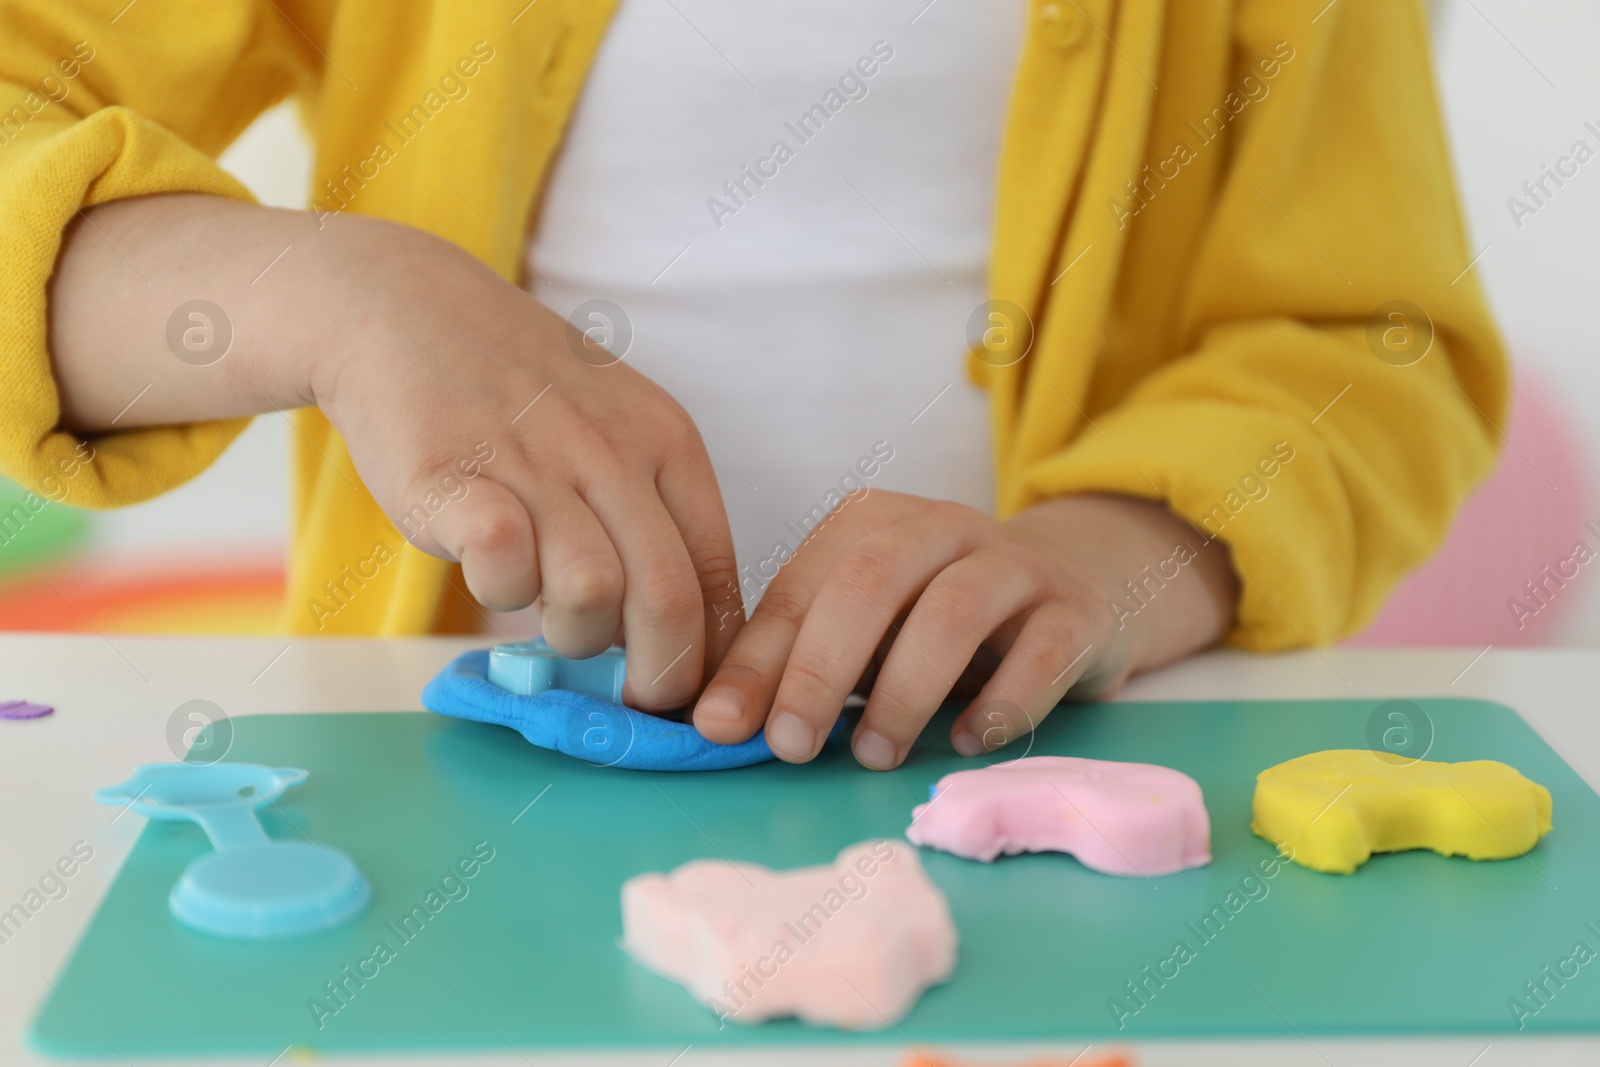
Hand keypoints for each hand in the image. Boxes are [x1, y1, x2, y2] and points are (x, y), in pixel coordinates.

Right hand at [316, 223, 743, 709]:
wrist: (405, 310)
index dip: (711, 654)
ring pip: (593, 596)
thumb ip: (649, 517)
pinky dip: (501, 590)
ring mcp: (536, 462)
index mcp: (667, 443)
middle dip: (658, 677)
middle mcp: (614, 451)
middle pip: (670, 601)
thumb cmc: (518, 392)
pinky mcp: (457, 479)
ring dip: (572, 633)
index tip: (688, 691)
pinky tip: (490, 567)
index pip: (720, 576)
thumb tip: (674, 634)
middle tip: (632, 700)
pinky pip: (504, 568)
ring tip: (547, 610)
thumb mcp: (613, 430)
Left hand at [689, 490, 1237, 767]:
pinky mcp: (1076, 610)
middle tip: (792, 746)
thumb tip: (716, 723)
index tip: (722, 727)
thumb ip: (795, 663)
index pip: (802, 586)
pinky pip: (1042, 650)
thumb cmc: (939, 619)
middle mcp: (941, 528)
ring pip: (954, 611)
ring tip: (875, 755)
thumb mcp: (865, 631)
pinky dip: (1002, 702)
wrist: (1079, 586)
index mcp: (871, 523)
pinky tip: (968, 742)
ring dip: (905, 691)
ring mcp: (1014, 564)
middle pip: (871, 583)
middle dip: (820, 669)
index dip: (758, 659)